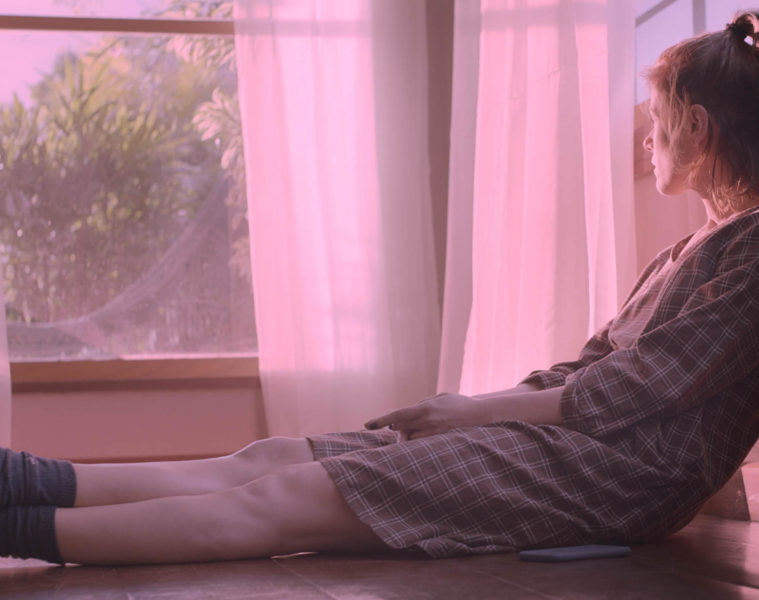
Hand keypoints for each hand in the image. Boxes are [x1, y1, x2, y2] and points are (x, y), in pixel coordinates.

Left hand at [364, 393, 490, 440]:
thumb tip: (403, 416)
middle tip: (400, 430)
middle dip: (398, 430)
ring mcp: (435, 434)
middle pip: (400, 429)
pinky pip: (423, 446)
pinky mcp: (441, 443)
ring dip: (409, 438)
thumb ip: (421, 404)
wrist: (482, 415)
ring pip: (411, 440)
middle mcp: (428, 421)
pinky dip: (419, 443)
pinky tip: (425, 439)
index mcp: (425, 408)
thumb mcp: (438, 398)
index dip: (381, 420)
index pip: (397, 414)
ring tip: (420, 432)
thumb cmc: (459, 404)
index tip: (367, 425)